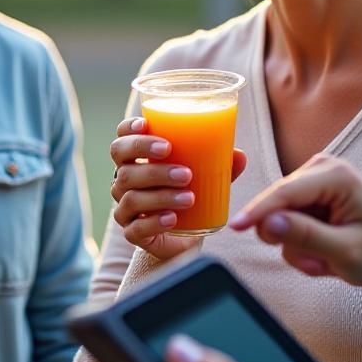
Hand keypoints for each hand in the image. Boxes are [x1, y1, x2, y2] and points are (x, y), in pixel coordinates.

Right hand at [110, 117, 247, 262]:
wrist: (185, 237)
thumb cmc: (188, 194)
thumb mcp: (205, 177)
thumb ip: (219, 164)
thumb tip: (239, 156)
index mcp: (135, 161)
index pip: (121, 140)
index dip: (128, 130)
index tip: (147, 124)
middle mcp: (123, 181)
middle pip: (122, 164)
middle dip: (150, 163)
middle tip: (184, 169)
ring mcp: (125, 209)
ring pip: (132, 197)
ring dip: (162, 195)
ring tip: (190, 197)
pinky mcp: (133, 234)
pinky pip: (136, 228)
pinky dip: (154, 222)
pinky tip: (172, 219)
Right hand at [228, 154, 361, 291]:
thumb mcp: (348, 252)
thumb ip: (307, 237)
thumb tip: (267, 224)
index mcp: (336, 176)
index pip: (284, 193)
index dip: (257, 212)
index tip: (234, 228)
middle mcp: (321, 170)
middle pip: (277, 207)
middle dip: (294, 242)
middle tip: (322, 262)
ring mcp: (314, 182)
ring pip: (280, 221)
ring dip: (301, 249)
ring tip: (330, 259)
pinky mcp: (310, 197)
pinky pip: (288, 226)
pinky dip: (305, 247)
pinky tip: (328, 252)